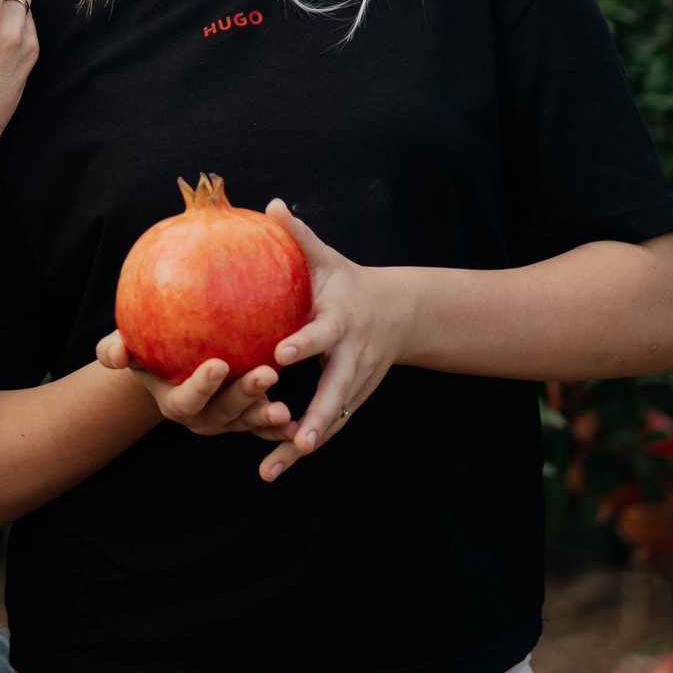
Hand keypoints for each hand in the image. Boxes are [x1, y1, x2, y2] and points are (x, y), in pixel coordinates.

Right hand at [95, 330, 290, 437]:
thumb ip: (115, 350)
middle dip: (245, 395)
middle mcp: (203, 417)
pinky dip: (282, 428)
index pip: (187, 398)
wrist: (175, 364)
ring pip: (249, 421)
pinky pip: (268, 428)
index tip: (217, 364)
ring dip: (267, 415)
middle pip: (225, 411)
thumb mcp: (128, 347)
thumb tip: (114, 353)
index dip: (201, 385)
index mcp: (175, 401)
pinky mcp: (251, 419)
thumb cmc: (148, 348)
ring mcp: (229, 421)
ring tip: (286, 407)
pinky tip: (299, 421)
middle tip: (267, 373)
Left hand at [256, 203, 416, 481]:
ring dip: (305, 443)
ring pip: (332, 417)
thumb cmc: (349, 282)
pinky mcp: (350, 399)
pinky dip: (302, 446)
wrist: (400, 313)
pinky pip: (326, 426)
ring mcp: (354, 383)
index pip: (323, 334)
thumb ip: (300, 236)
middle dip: (318, 416)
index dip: (305, 343)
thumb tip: (271, 204)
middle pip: (336, 391)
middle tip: (297, 438)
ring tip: (274, 468)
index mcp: (342, 322)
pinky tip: (273, 468)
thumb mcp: (329, 259)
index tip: (280, 352)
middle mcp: (352, 357)